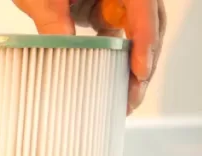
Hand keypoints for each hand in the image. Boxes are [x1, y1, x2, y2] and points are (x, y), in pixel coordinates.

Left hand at [12, 0, 166, 113]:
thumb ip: (53, 20)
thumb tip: (64, 50)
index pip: (143, 6)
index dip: (145, 38)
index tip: (139, 70)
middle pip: (148, 23)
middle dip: (144, 61)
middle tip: (132, 96)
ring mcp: (119, 0)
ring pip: (137, 33)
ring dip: (132, 64)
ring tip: (125, 98)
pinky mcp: (107, 10)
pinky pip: (120, 36)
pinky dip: (117, 59)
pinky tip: (111, 83)